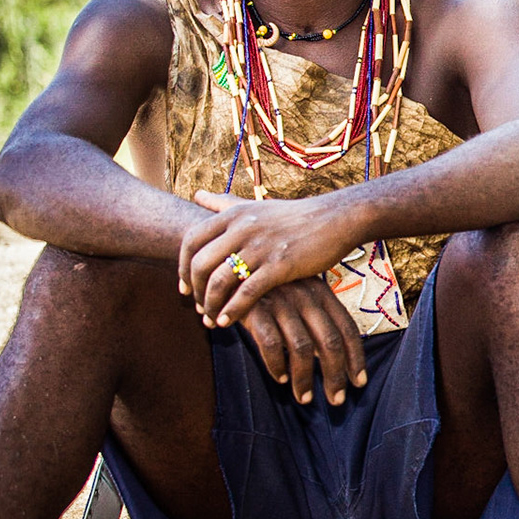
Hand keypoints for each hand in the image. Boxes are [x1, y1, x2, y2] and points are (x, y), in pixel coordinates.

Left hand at [179, 191, 360, 329]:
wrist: (337, 218)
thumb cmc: (296, 215)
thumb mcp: (256, 204)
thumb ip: (223, 203)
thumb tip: (196, 195)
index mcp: (234, 214)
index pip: (191, 241)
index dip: (181, 267)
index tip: (185, 287)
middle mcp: (242, 229)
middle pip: (200, 264)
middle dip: (194, 291)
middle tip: (197, 308)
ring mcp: (261, 247)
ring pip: (220, 281)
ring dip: (210, 305)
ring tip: (211, 320)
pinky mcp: (280, 265)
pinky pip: (247, 292)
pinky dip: (233, 310)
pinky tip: (228, 322)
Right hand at [237, 277, 368, 404]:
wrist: (229, 268)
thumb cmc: (270, 289)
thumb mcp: (300, 296)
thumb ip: (317, 320)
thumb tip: (335, 359)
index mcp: (322, 292)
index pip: (347, 329)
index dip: (356, 358)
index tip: (359, 383)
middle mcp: (305, 296)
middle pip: (329, 342)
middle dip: (335, 375)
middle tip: (336, 400)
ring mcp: (281, 302)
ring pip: (302, 348)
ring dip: (305, 378)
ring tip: (304, 398)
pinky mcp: (255, 310)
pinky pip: (271, 344)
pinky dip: (277, 365)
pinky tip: (280, 378)